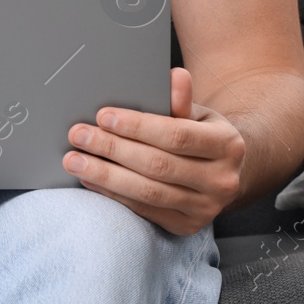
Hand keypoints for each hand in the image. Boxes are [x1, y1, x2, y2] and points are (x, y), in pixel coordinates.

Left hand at [61, 67, 243, 235]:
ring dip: (106, 175)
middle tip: (79, 135)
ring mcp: (206, 208)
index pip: (176, 135)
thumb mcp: (199, 115)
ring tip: (75, 160)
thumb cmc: (202, 136)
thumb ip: (182, 100)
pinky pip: (144, 210)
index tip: (103, 116)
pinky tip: (91, 179)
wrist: (225, 173)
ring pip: (148, 193)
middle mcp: (221, 181)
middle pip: (158, 166)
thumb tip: (175, 76)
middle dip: (113, 149)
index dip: (137, 126)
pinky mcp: (187, 226)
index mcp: (227, 145)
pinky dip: (114, 194)